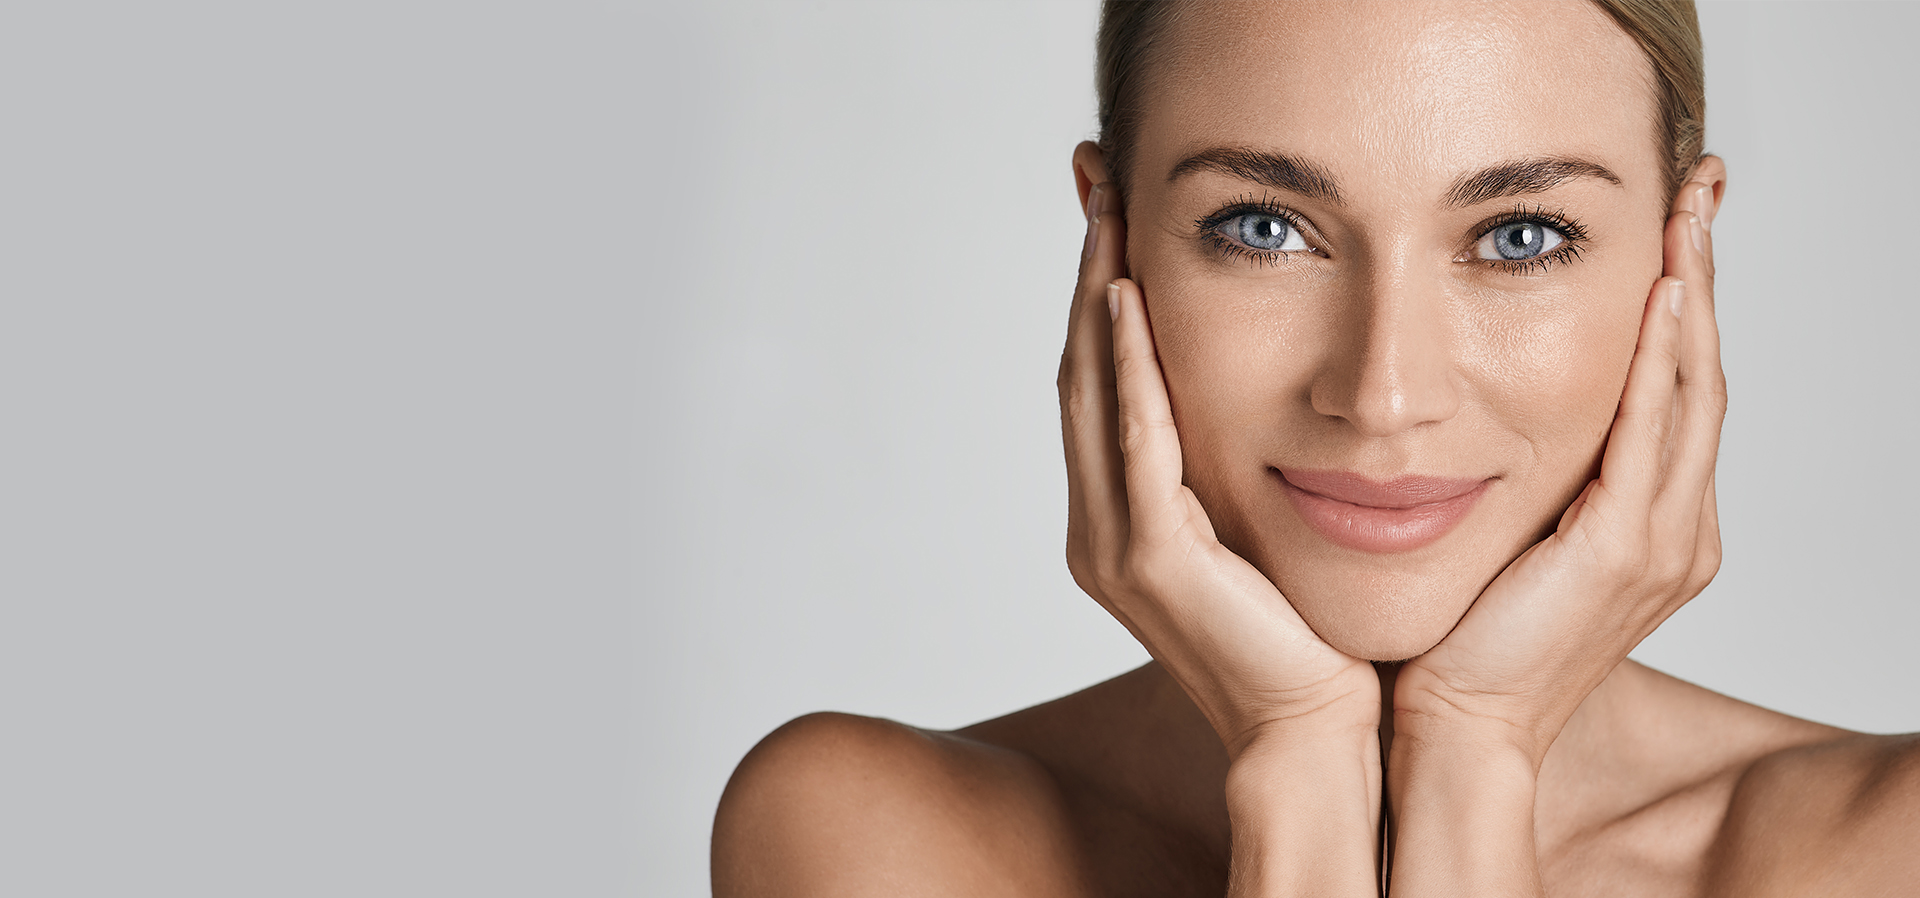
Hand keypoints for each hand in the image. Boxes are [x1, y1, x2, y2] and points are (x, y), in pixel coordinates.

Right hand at [1060, 181, 1377, 757]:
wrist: (1320, 732)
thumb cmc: (1306, 636)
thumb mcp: (1258, 527)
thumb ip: (1229, 466)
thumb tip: (1259, 389)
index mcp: (1120, 523)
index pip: (1099, 386)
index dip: (1097, 296)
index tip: (1111, 215)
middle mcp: (1100, 530)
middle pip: (1081, 375)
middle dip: (1087, 273)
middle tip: (1095, 182)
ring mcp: (1116, 547)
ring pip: (1093, 394)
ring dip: (1096, 298)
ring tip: (1108, 215)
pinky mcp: (1153, 560)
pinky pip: (1135, 442)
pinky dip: (1128, 368)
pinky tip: (1127, 300)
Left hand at [1393, 172, 1728, 760]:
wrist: (1451, 724)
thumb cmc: (1461, 635)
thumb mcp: (1509, 532)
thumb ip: (1532, 473)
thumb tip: (1489, 397)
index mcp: (1651, 524)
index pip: (1676, 389)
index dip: (1682, 304)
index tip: (1674, 222)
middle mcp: (1676, 530)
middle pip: (1701, 375)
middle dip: (1702, 276)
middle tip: (1699, 187)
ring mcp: (1660, 543)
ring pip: (1691, 392)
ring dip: (1691, 296)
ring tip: (1687, 214)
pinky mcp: (1623, 553)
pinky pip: (1651, 435)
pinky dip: (1657, 361)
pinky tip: (1657, 295)